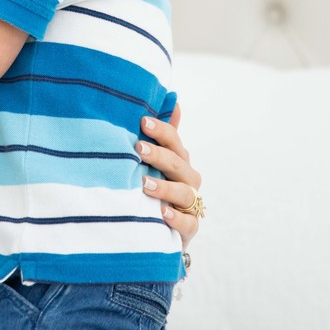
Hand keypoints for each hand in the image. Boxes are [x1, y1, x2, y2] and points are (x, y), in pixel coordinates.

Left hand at [137, 104, 201, 251]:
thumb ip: (162, 136)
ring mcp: (190, 205)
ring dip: (165, 188)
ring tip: (144, 184)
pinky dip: (177, 219)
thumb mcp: (154, 162)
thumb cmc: (155, 187)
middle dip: (159, 155)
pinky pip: (188, 223)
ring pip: (184, 193)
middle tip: (138, 149)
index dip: (161, 130)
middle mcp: (187, 180)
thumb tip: (173, 100)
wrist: (159, 228)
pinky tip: (163, 213)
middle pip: (178, 164)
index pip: (174, 141)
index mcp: (179, 160)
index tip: (142, 121)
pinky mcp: (189, 229)